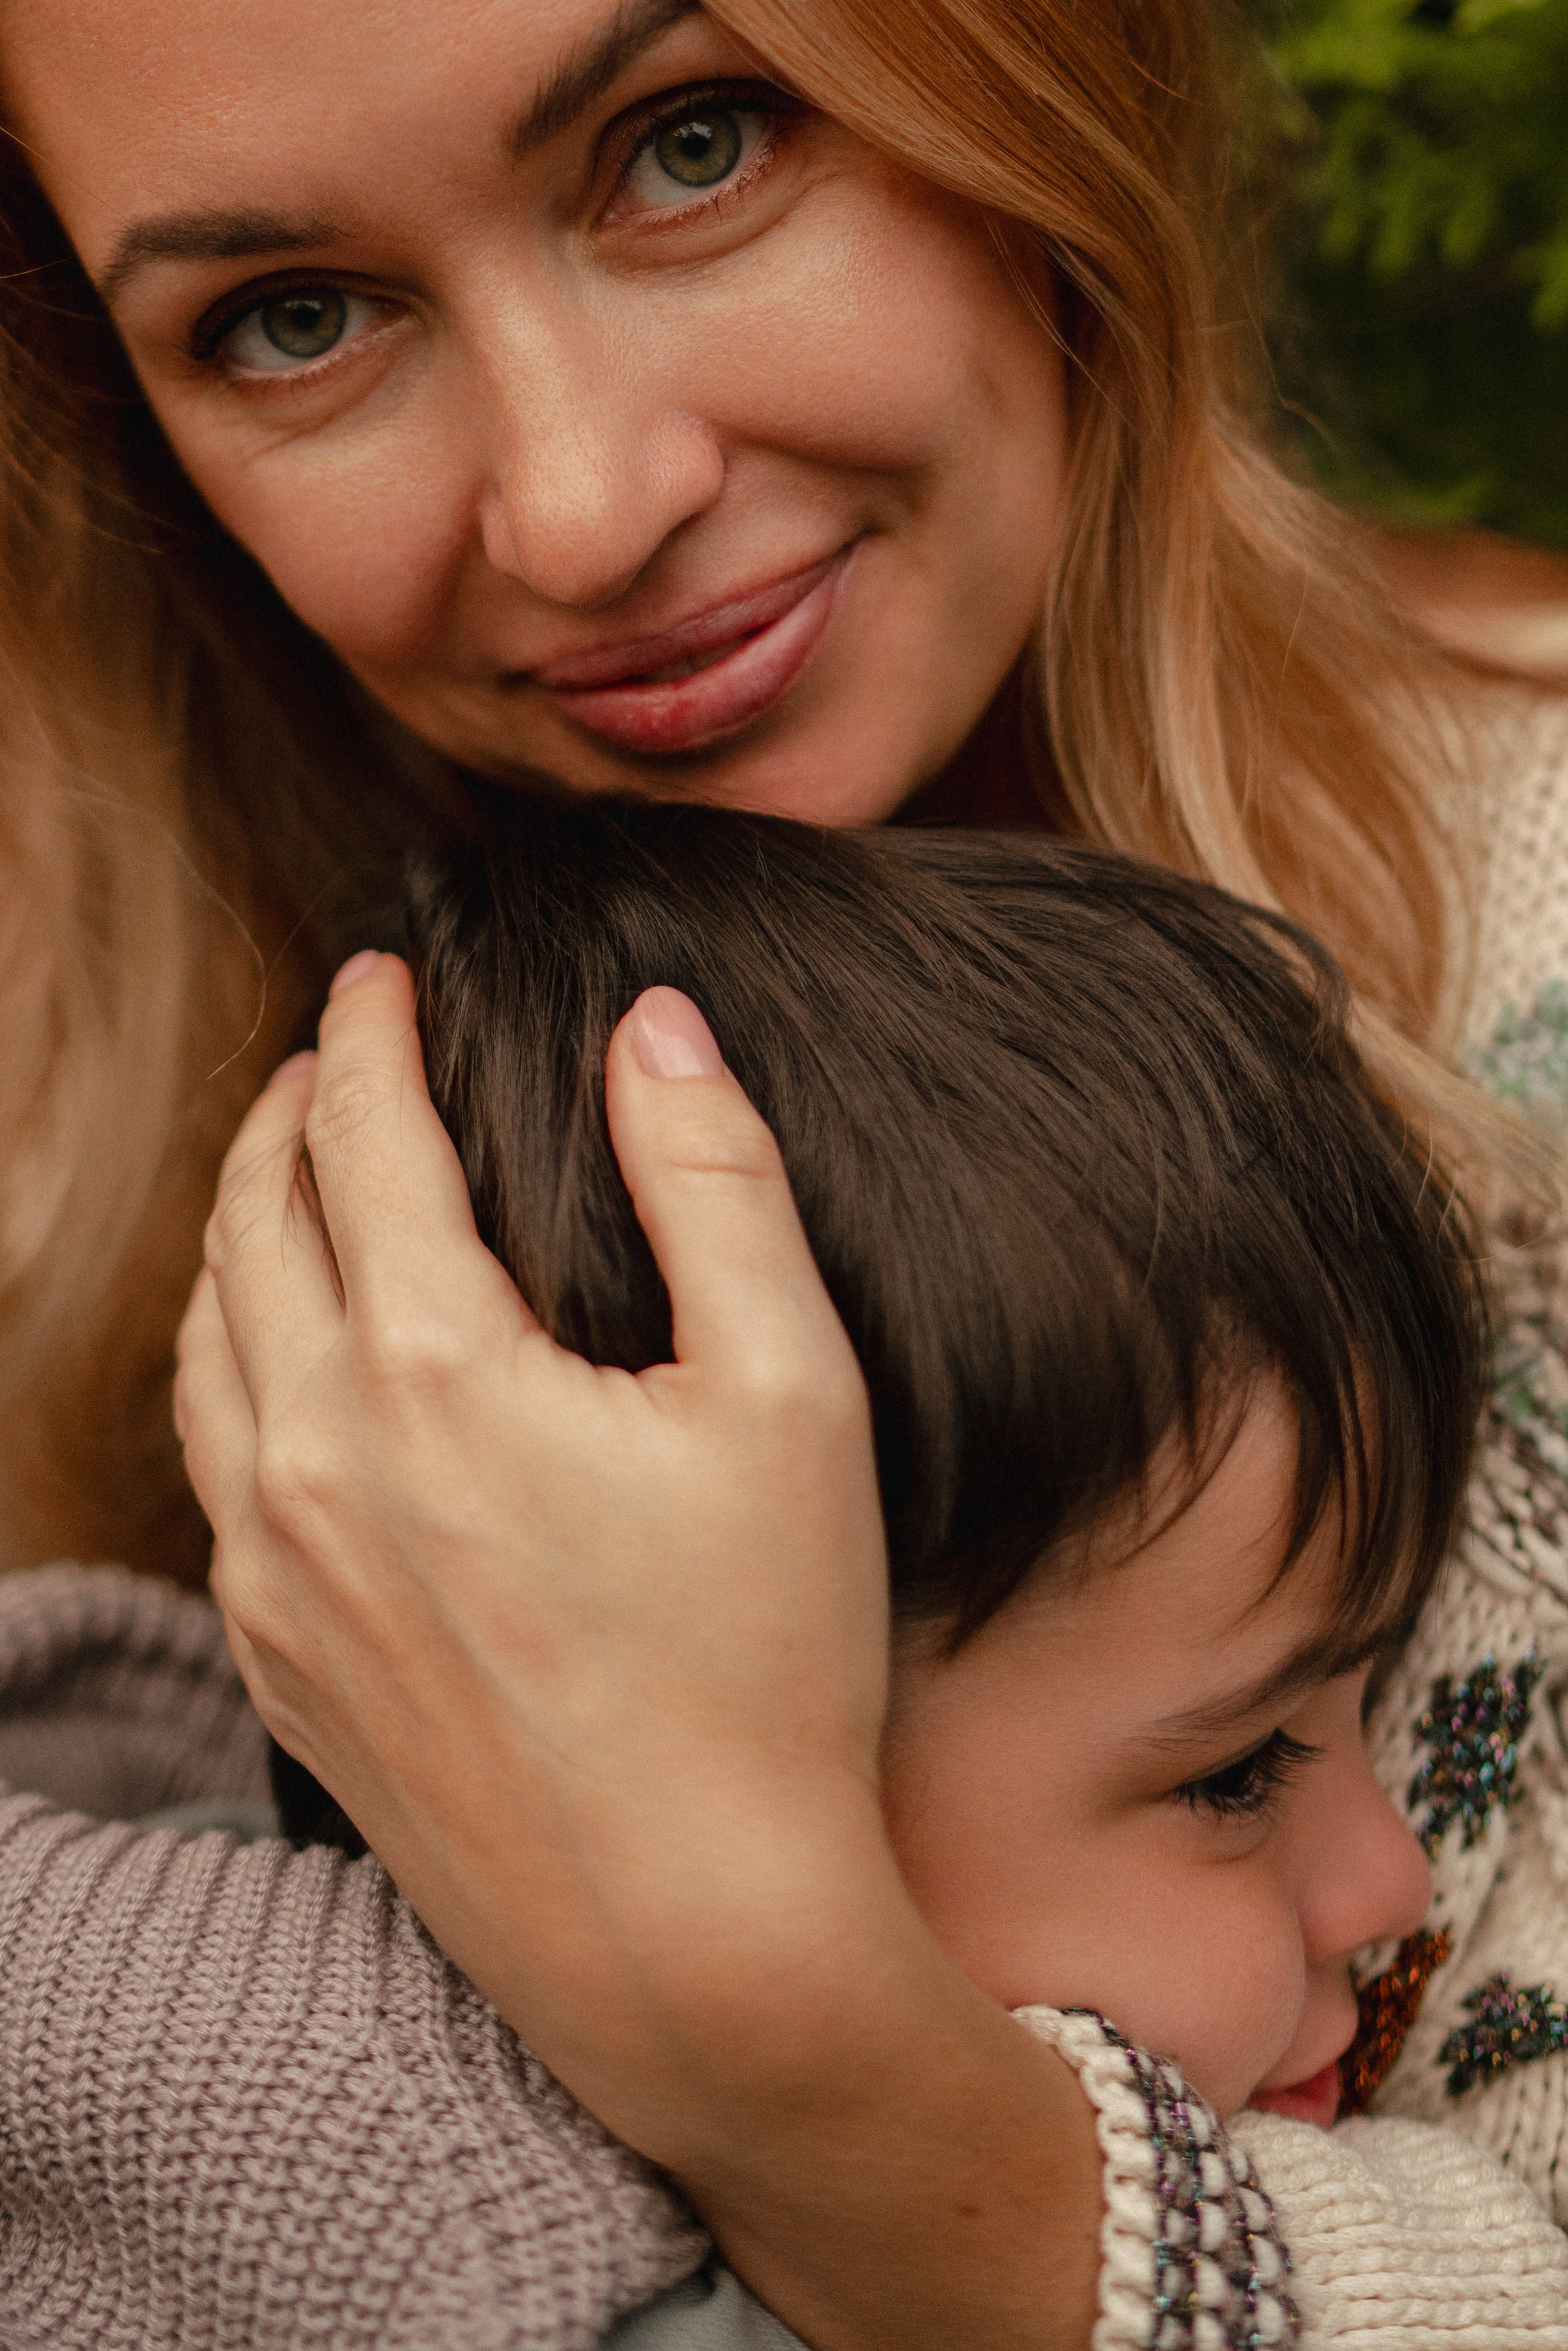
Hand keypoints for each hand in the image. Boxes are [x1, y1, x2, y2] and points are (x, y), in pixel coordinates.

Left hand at [176, 952, 1099, 2350]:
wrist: (693, 1935)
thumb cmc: (765, 1663)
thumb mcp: (790, 1395)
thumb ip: (717, 1184)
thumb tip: (656, 1028)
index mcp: (435, 1369)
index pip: (363, 1140)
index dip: (368, 1035)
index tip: (380, 975)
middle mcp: (315, 1456)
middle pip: (256, 1221)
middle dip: (288, 1110)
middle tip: (330, 1052)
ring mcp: (276, 1568)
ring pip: (208, 1338)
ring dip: (240, 1229)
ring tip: (290, 1177)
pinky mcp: (277, 1658)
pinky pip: (211, 1460)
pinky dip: (226, 1361)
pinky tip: (278, 1357)